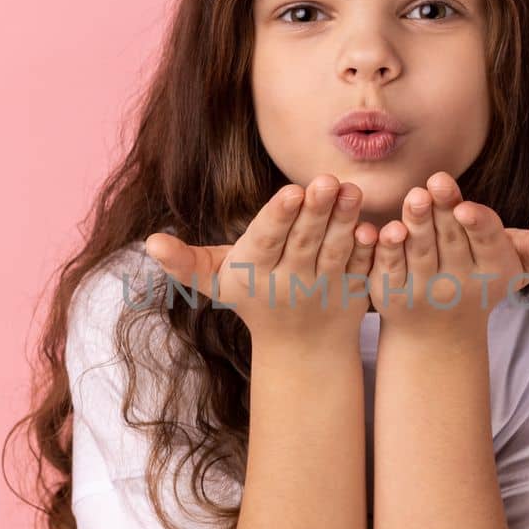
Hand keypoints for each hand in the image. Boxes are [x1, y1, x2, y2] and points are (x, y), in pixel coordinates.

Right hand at [143, 175, 378, 346]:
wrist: (302, 349)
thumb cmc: (254, 296)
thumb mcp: (217, 283)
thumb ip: (186, 261)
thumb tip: (150, 242)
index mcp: (255, 273)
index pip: (266, 242)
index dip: (278, 217)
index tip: (291, 190)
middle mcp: (289, 284)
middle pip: (303, 243)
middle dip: (315, 211)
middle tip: (327, 180)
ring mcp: (324, 290)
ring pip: (336, 253)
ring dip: (345, 222)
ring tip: (353, 191)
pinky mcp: (354, 294)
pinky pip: (364, 270)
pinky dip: (371, 251)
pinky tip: (379, 227)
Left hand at [367, 170, 528, 334]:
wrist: (440, 329)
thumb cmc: (486, 278)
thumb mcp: (521, 265)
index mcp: (493, 272)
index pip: (489, 245)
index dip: (478, 225)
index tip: (467, 207)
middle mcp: (460, 286)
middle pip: (452, 242)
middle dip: (444, 212)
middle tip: (437, 182)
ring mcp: (425, 293)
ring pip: (421, 254)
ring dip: (417, 224)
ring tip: (414, 196)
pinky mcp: (393, 296)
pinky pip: (389, 270)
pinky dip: (386, 250)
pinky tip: (385, 229)